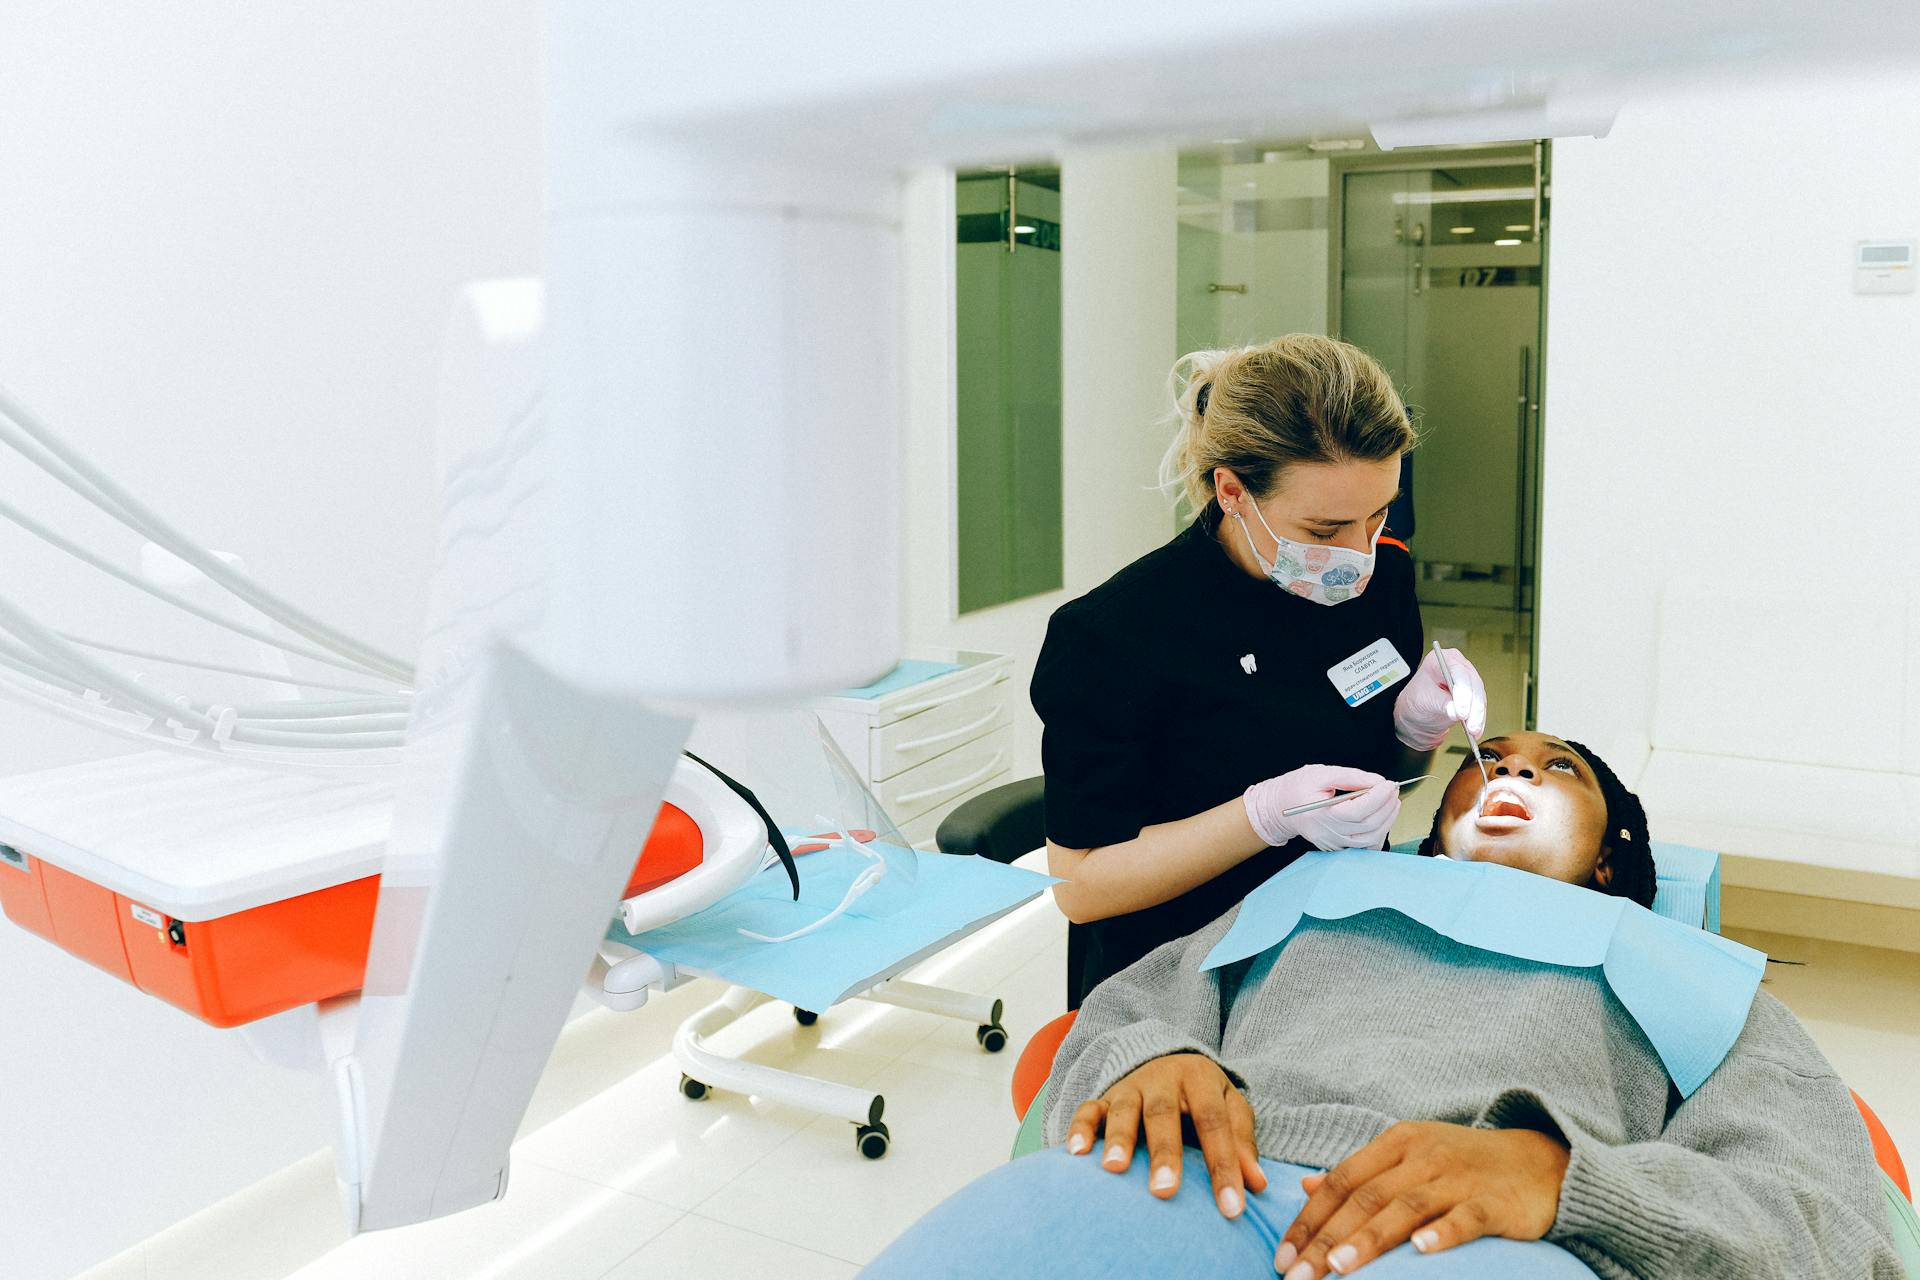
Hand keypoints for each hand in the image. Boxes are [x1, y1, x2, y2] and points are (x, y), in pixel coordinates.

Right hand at [1064, 1052, 1267, 1218]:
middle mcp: (1162, 1079)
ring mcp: (1130, 1087)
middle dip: (1164, 1154)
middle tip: (1165, 1191)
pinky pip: (1088, 1109)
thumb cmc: (1204, 1098)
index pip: (1214, 1123)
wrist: (1169, 1060)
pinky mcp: (1104, 1097)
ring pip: (1123, 1110)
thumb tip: (1256, 1184)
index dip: (1224, 1165)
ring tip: (1114, 1168)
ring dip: (1118, 1139)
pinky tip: (1075, 1153)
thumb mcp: (1231, 1107)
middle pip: (1163, 1115)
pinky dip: (1080, 1129)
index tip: (1231, 1207)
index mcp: (1199, 1078)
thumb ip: (1243, 1142)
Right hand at [1243, 765, 1399, 850]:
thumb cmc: (1297, 788)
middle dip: (1386, 806)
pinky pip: (1365, 847)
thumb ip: (1350, 776)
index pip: (1356, 811)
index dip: (1377, 798)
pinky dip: (1379, 833)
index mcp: (1318, 814)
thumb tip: (1377, 781)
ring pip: (1370, 840)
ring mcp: (1333, 844)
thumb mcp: (1321, 773)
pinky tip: (1382, 818)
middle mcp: (1327, 834)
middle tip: (1393, 789)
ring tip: (1392, 801)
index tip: (1389, 784)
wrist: (1278, 808)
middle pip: (1367, 826)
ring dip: (1387, 820)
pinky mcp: (1337, 848)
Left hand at [1272, 1121, 1567, 1277]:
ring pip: (1406, 1207)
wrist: (1540, 1160)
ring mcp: (1458, 1177)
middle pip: (1365, 1197)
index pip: (1341, 1181)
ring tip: (1338, 1268)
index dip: (1309, 1220)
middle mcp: (1422, 1156)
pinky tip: (1421, 1251)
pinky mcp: (1494, 1201)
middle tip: (1297, 1277)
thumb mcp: (1408, 1156)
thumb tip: (1307, 1187)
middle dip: (1326, 1239)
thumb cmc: (1462, 1164)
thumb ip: (1360, 1173)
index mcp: (1395, 1143)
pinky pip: (1465, 1217)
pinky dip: (1443, 1233)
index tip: (1283, 1257)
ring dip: (1369, 1238)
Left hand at [1392, 647, 1487, 750]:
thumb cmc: (1416, 701)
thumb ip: (1441, 704)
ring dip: (1478, 715)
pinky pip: (1480, 706)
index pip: (1458, 672)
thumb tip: (1456, 711)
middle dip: (1473, 706)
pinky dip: (1479, 719)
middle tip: (1470, 724)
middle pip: (1472, 684)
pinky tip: (1476, 730)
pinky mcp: (1473, 694)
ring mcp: (1466, 679)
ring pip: (1479, 696)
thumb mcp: (1423, 701)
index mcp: (1440, 659)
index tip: (1462, 711)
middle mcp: (1457, 666)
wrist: (1417, 715)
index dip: (1463, 691)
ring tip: (1473, 730)